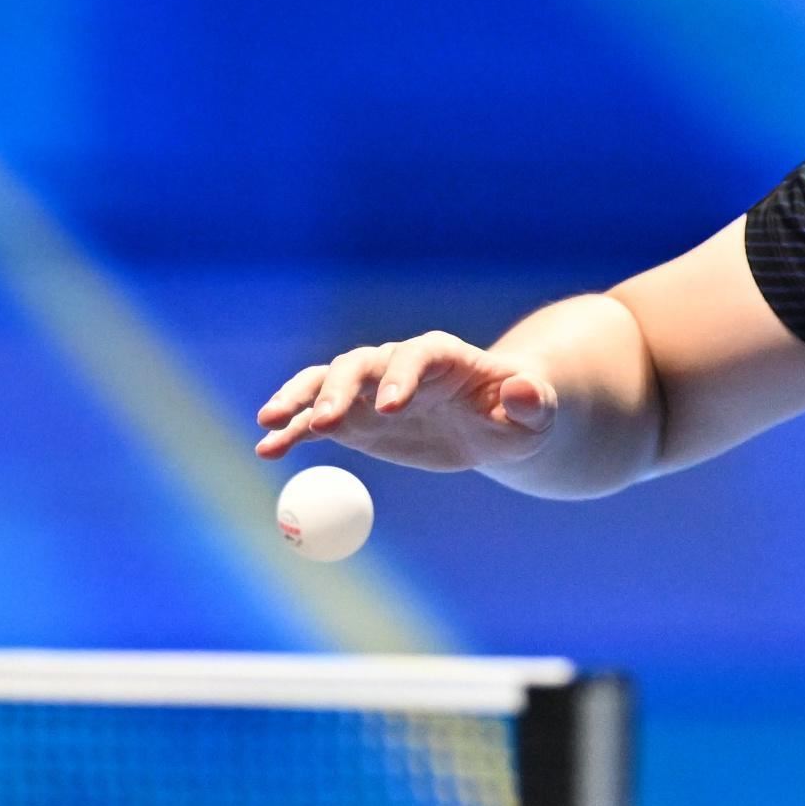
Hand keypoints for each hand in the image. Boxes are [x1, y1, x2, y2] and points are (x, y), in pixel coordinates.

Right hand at [255, 333, 559, 469]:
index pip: (417, 355)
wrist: (494, 426)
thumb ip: (529, 403)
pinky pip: (315, 420)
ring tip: (269, 423)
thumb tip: (521, 391)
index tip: (391, 408)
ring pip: (325, 382)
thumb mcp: (536, 414)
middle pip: (361, 365)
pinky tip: (268, 450)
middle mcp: (398, 365)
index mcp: (444, 357)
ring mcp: (370, 390)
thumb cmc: (520, 416)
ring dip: (298, 399)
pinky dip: (291, 431)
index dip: (402, 377)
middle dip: (339, 390)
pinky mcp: (355, 418)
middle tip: (323, 423)